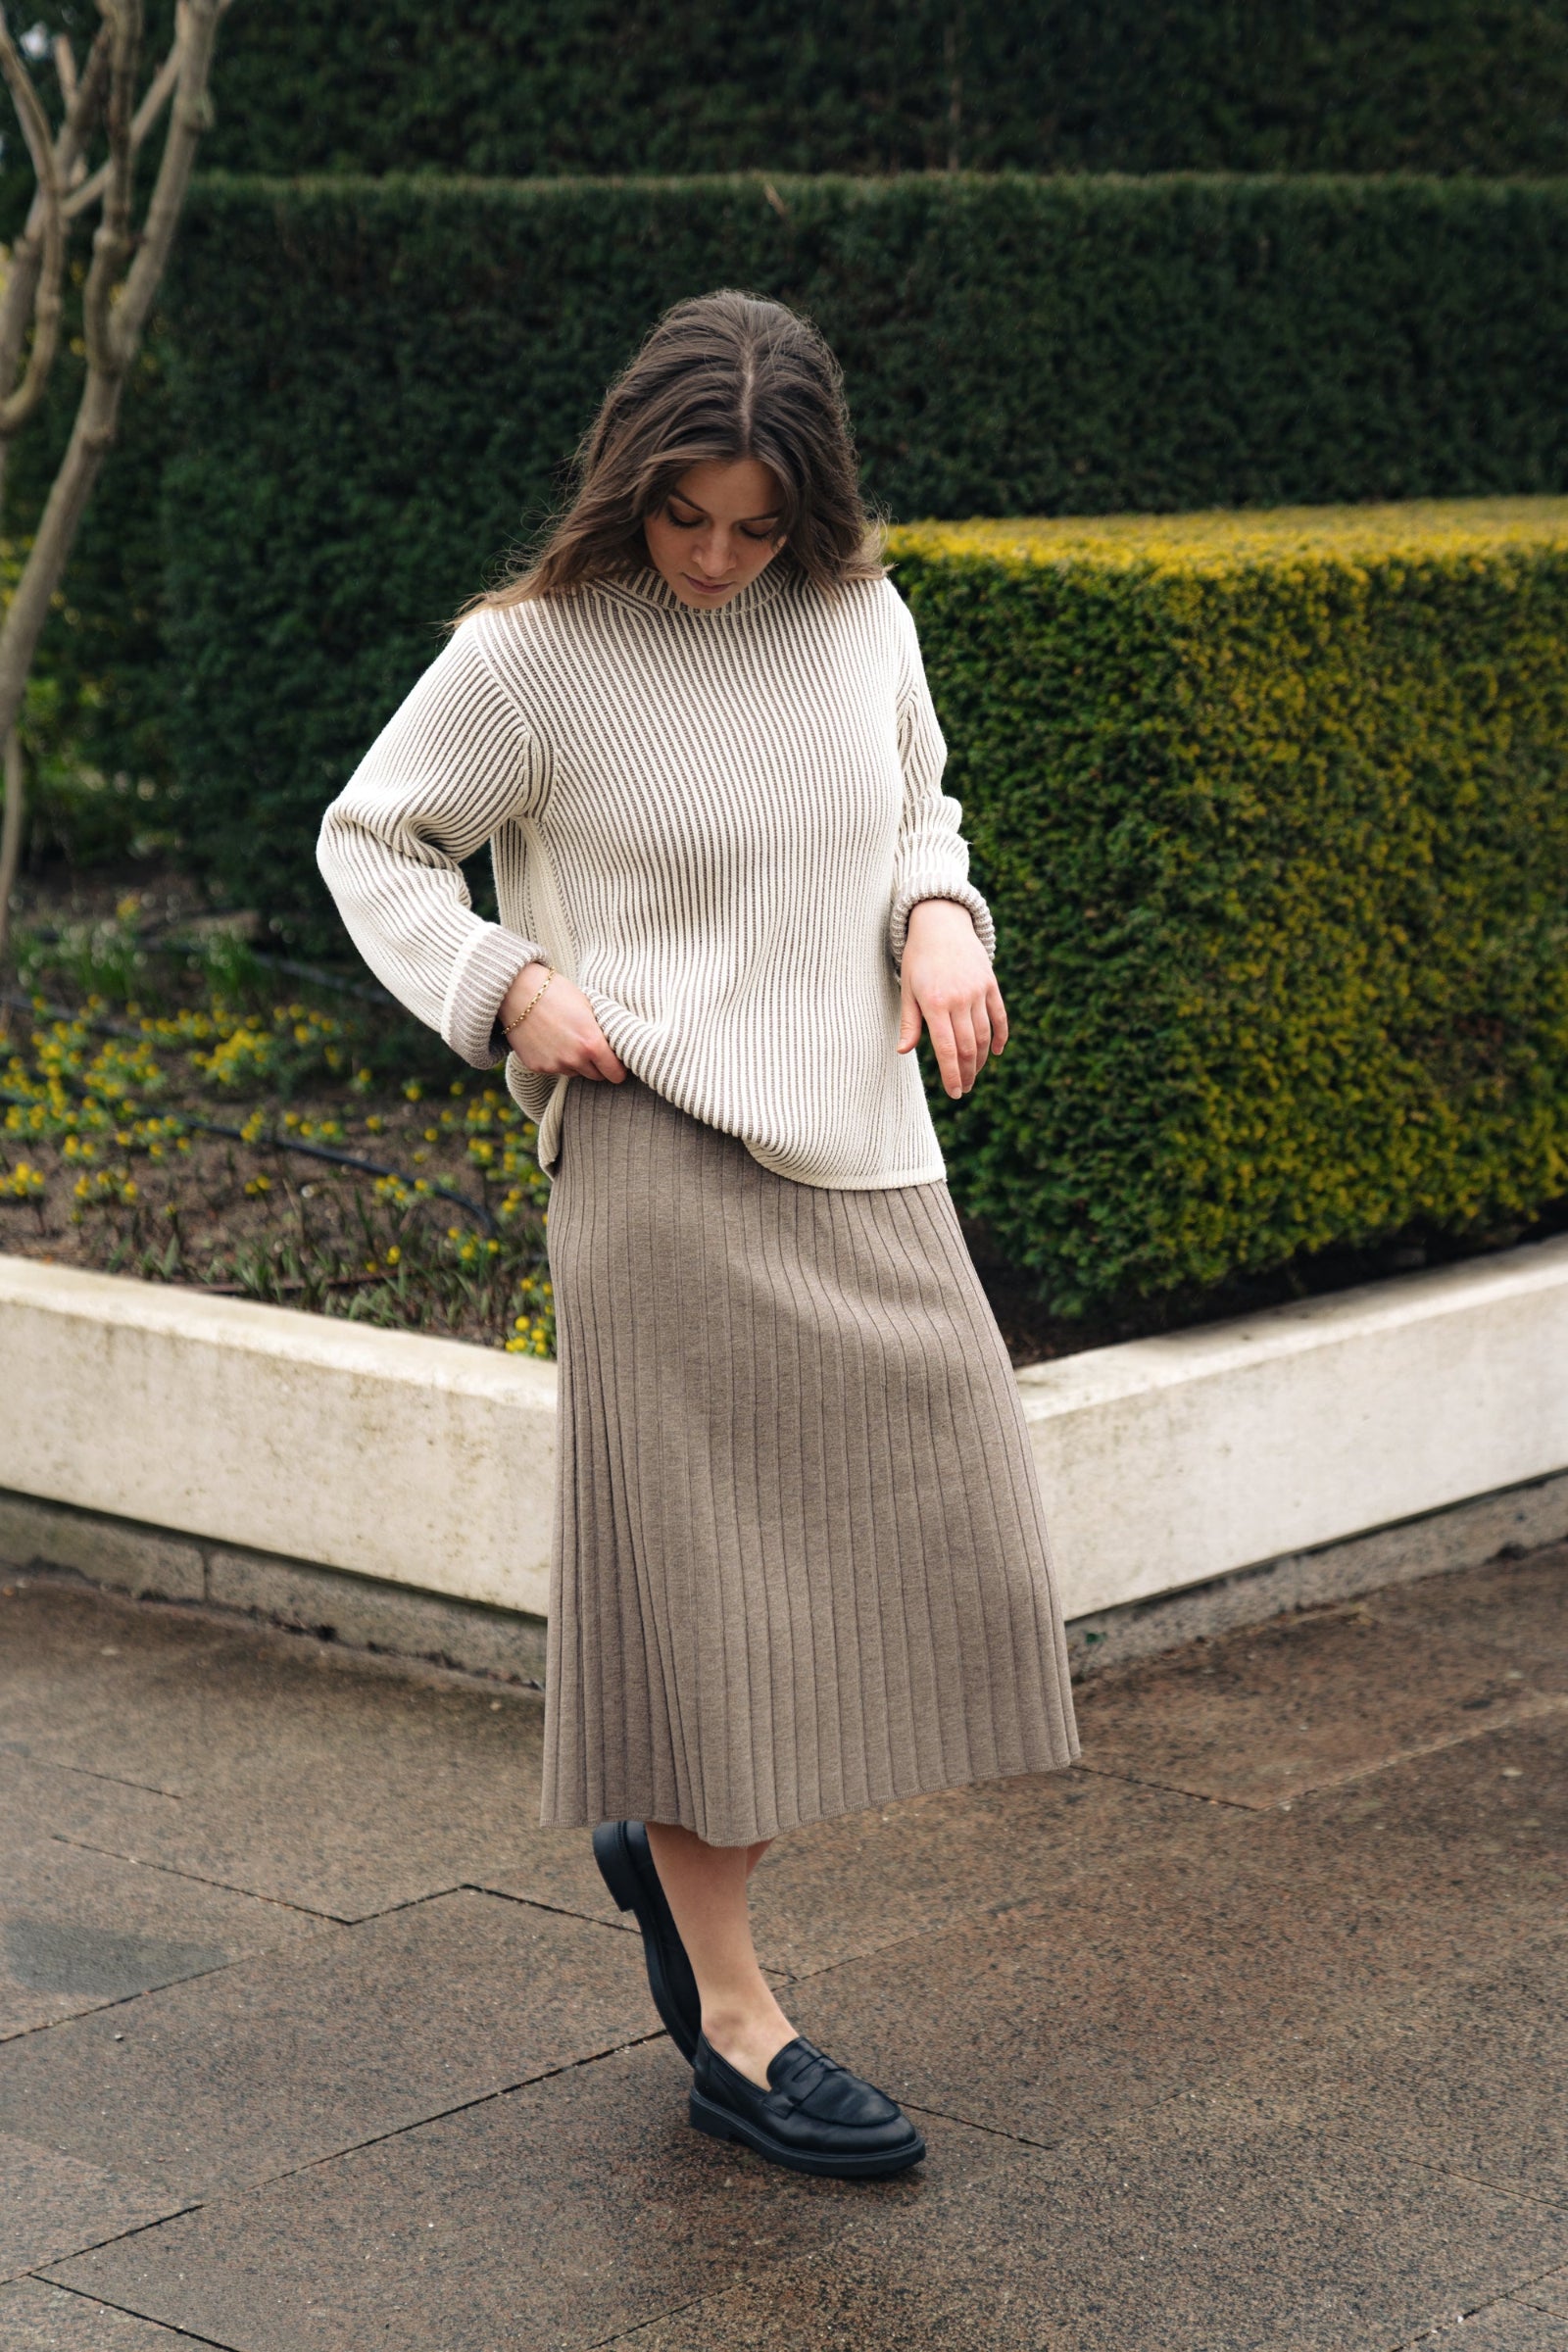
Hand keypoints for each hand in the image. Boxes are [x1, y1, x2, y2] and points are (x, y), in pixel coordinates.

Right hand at [500, 962, 625, 1080]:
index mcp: (592, 1042)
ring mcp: (554, 1065)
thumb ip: (601, 1031)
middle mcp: (574, 1058)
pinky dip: (556, 1059)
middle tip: (591, 1048)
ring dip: (576, 1062)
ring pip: (575, 1072)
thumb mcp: (588, 1007)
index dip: (618, 1069)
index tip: (617, 1063)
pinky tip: (549, 1039)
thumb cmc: (556, 991)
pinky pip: (555, 1069)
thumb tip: (614, 1046)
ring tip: (566, 1038)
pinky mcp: (537, 1067)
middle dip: (597, 1065)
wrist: (517, 990)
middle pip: (596, 1076)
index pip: (615, 1073)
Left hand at [896, 898, 1007, 1097]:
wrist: (941, 923)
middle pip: (967, 1047)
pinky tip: (996, 1052)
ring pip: (984, 1035)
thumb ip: (910, 1022)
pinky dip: (1000, 1036)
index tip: (955, 1093)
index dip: (952, 1075)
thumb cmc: (918, 958)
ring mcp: (977, 991)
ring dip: (981, 1059)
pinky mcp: (990, 984)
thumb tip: (903, 1052)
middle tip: (964, 1088)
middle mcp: (959, 999)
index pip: (946, 1049)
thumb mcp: (908, 989)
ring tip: (974, 1073)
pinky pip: (1000, 1016)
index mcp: (935, 1003)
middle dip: (967, 1073)